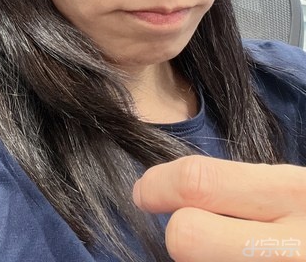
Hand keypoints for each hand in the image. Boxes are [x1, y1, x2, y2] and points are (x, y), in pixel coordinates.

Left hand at [132, 155, 305, 260]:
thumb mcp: (297, 193)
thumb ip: (247, 190)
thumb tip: (175, 192)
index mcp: (295, 195)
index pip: (199, 181)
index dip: (159, 184)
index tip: (146, 192)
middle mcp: (291, 246)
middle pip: (187, 238)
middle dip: (182, 234)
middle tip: (194, 234)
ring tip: (237, 256)